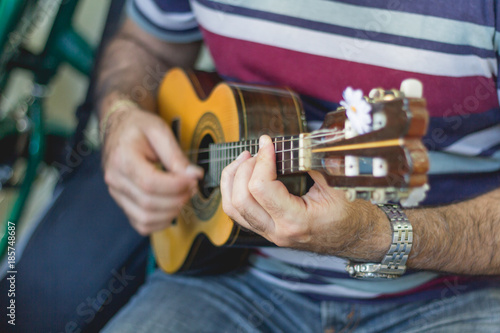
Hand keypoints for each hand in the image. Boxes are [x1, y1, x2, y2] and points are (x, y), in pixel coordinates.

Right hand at [102, 106, 202, 234]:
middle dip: (178, 199)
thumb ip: (176, 155)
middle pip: (149, 203)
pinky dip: (160, 222)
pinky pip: (141, 224)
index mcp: (122, 158)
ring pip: (145, 218)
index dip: (176, 186)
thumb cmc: (138, 127)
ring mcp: (116, 193)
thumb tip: (194, 176)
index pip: (150, 183)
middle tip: (192, 187)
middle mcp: (115, 179)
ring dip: (171, 212)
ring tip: (183, 196)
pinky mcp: (122, 202)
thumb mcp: (159, 130)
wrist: (118, 126)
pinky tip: (172, 207)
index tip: (193, 179)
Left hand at [220, 135, 389, 259]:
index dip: (262, 159)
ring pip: (233, 208)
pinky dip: (234, 190)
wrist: (355, 236)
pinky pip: (237, 212)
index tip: (269, 142)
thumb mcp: (337, 184)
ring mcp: (269, 233)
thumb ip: (314, 162)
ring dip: (233, 179)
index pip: (262, 188)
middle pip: (240, 199)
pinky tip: (243, 174)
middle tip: (258, 151)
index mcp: (296, 221)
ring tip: (245, 159)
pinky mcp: (265, 229)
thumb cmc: (351, 211)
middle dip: (244, 168)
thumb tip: (295, 140)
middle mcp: (278, 231)